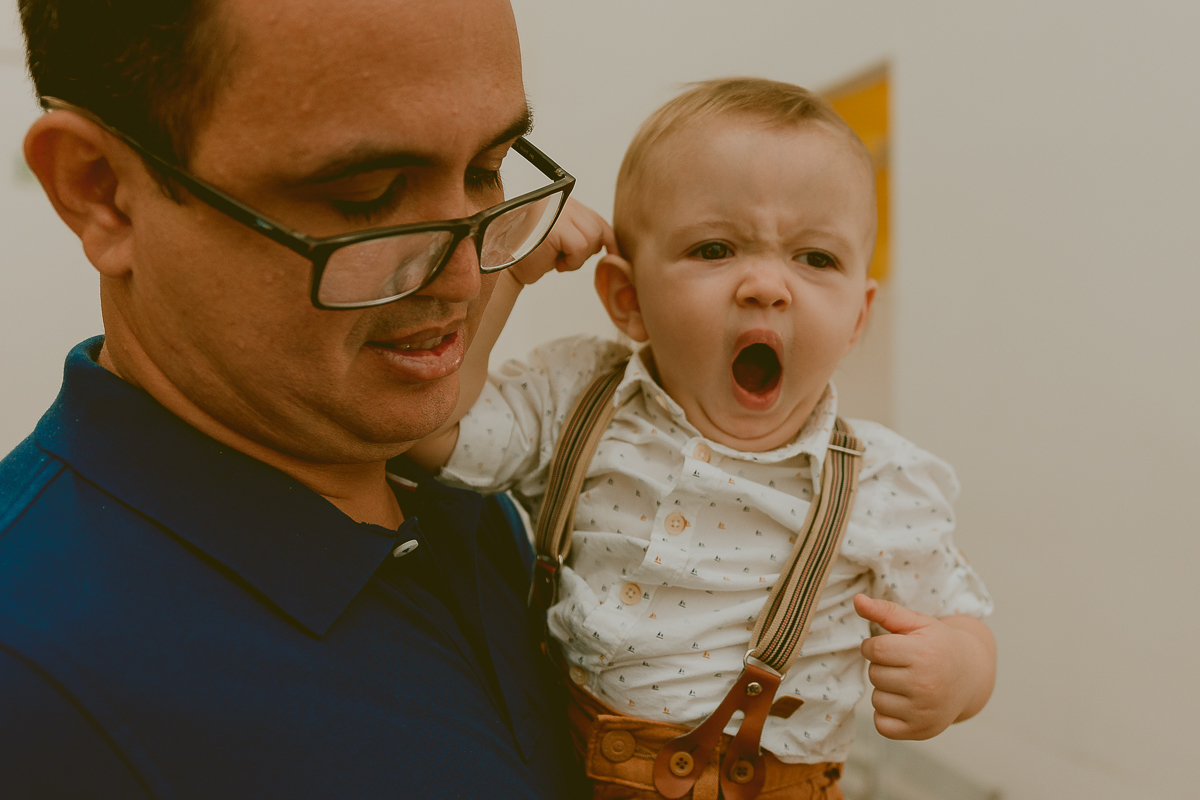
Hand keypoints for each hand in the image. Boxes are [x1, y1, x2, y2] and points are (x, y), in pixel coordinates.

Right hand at [507, 198, 615, 285]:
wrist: (503, 265)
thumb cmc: (530, 254)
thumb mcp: (562, 240)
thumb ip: (582, 234)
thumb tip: (612, 246)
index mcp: (564, 201)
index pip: (597, 219)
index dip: (609, 241)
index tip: (615, 256)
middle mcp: (561, 201)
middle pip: (597, 230)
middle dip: (586, 251)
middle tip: (563, 257)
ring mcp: (556, 210)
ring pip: (591, 239)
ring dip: (577, 258)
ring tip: (556, 258)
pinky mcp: (554, 225)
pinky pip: (580, 248)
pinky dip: (570, 262)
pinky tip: (552, 261)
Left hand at [853, 594, 989, 739]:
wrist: (970, 676)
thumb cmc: (938, 644)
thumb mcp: (917, 622)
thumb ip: (885, 611)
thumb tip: (857, 600)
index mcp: (923, 654)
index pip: (874, 650)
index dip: (875, 646)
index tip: (889, 646)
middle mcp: (925, 685)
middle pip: (874, 674)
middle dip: (882, 667)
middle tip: (904, 665)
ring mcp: (924, 712)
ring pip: (876, 700)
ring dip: (885, 690)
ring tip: (907, 683)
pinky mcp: (921, 731)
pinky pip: (882, 724)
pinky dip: (887, 714)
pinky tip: (904, 702)